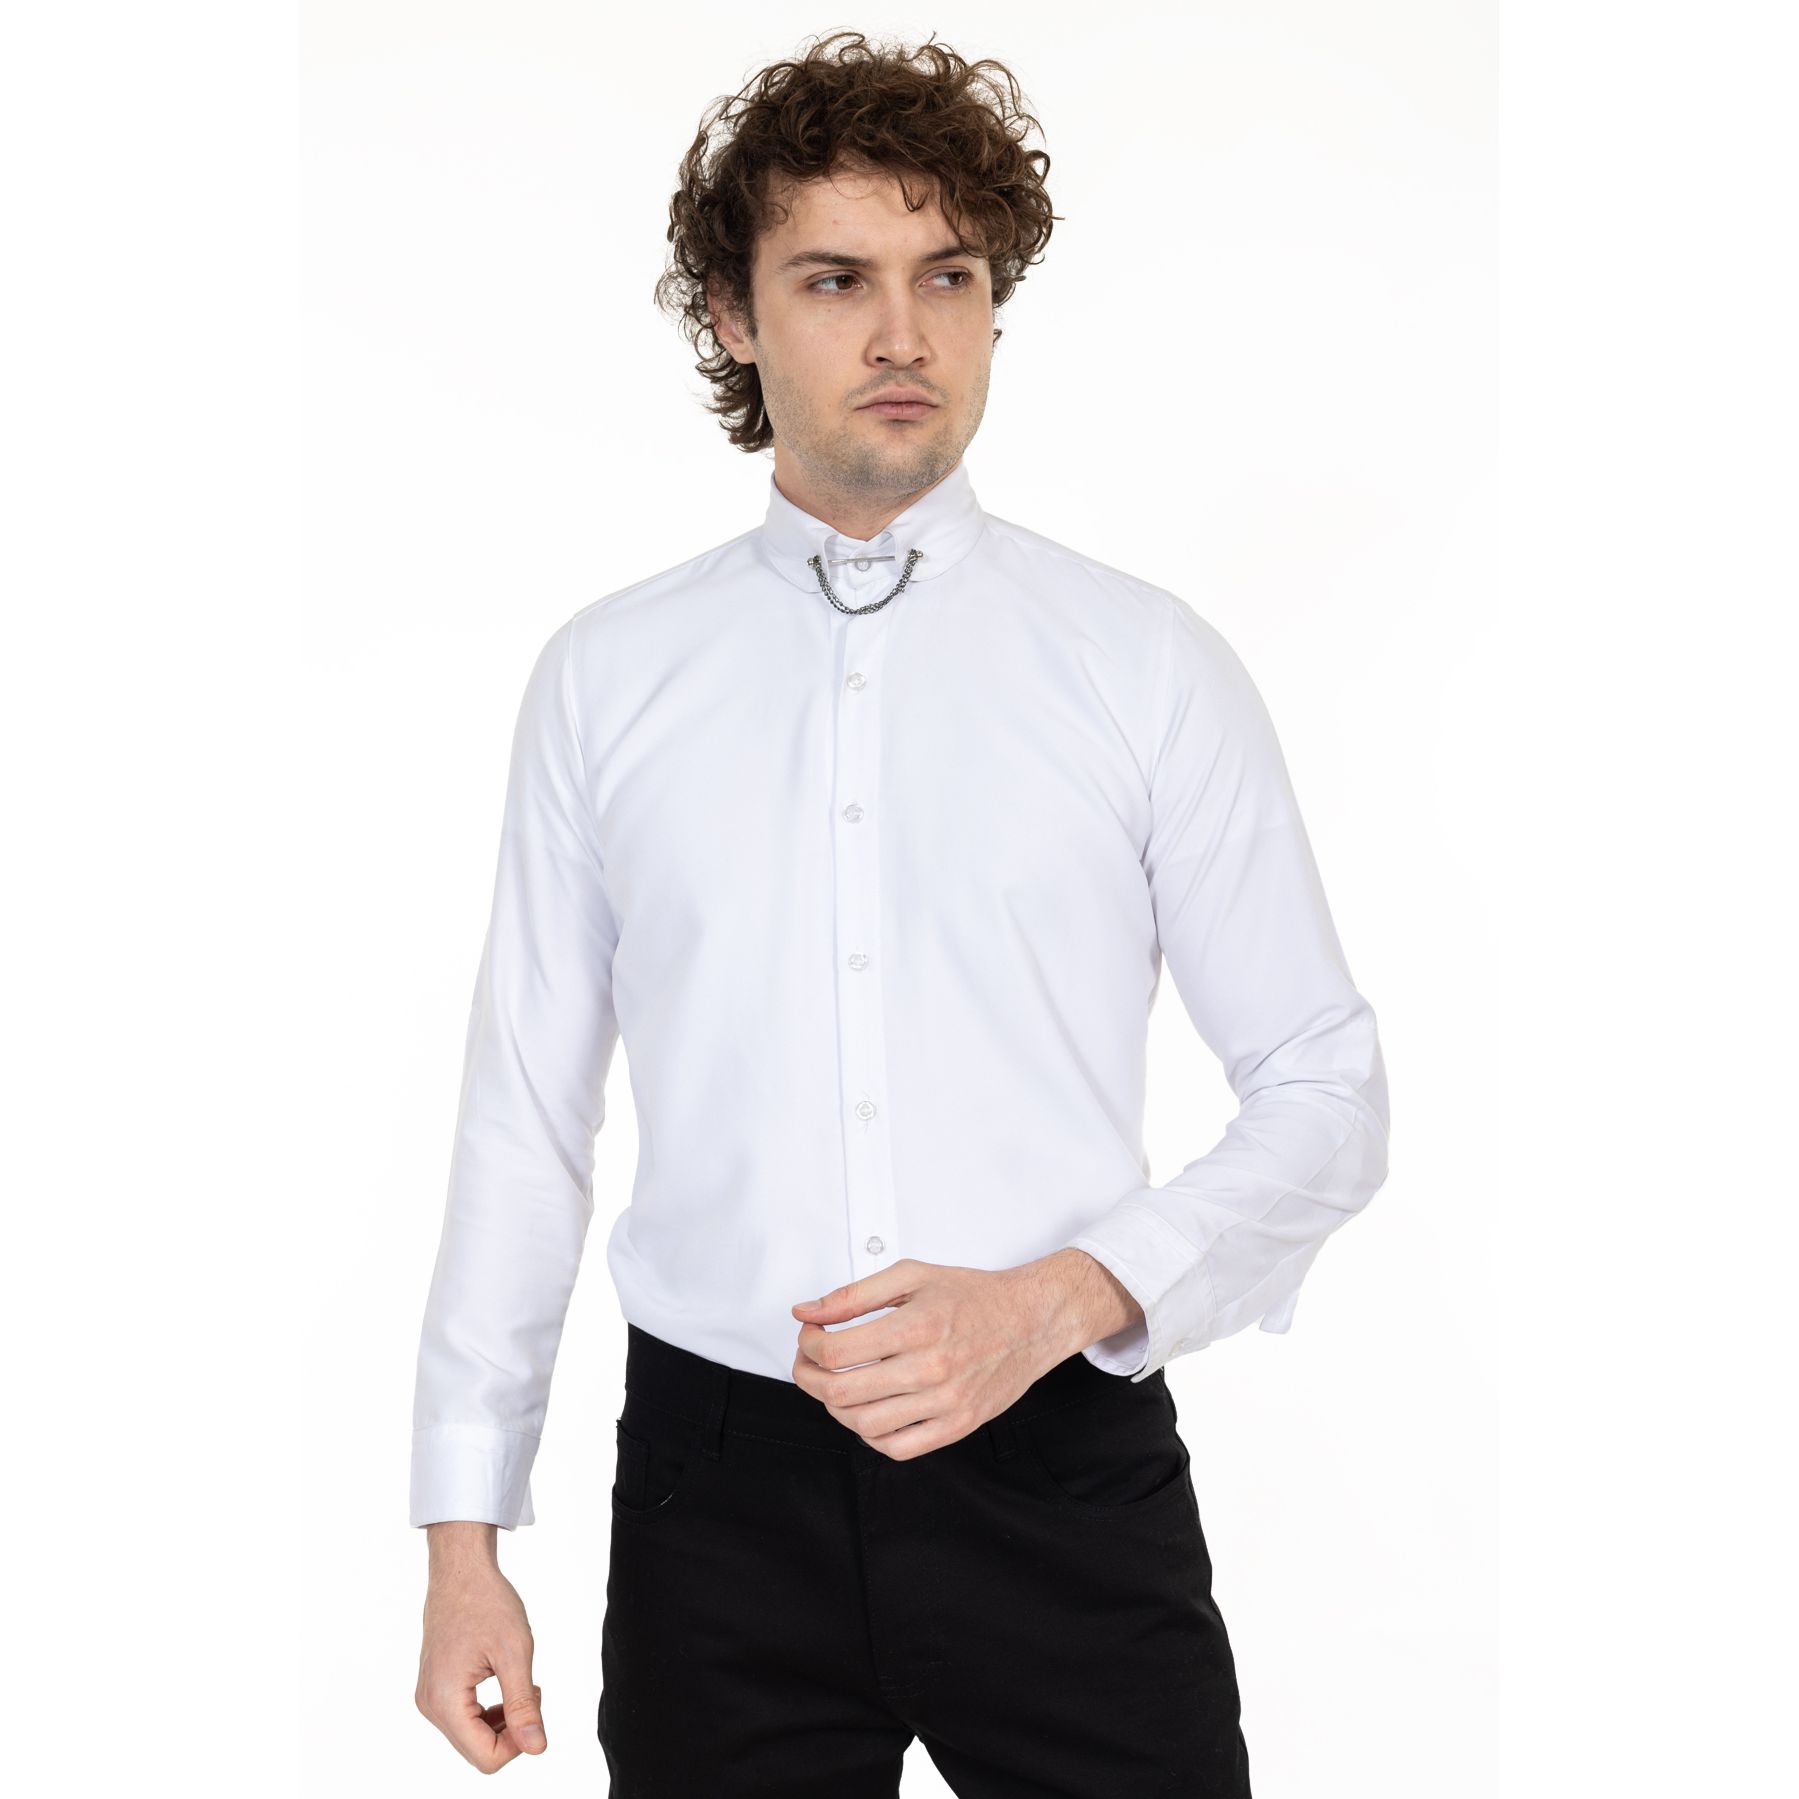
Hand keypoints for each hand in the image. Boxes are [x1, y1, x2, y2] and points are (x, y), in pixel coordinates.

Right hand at [415, 1522, 546, 1771]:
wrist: (461, 1570)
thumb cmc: (487, 1603)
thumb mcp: (515, 1653)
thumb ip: (523, 1705)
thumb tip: (537, 1749)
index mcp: (445, 1701)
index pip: (485, 1758)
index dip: (518, 1743)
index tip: (536, 1705)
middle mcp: (430, 1706)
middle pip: (477, 1750)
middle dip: (511, 1730)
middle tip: (533, 1691)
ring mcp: (429, 1697)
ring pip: (471, 1736)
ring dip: (501, 1721)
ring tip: (523, 1685)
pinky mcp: (434, 1687)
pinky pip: (463, 1718)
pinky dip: (488, 1710)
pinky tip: (505, 1682)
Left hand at [789, 1250, 1140, 1458]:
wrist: (1032, 1320)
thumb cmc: (975, 1296)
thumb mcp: (912, 1276)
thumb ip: (854, 1294)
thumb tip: (807, 1311)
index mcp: (916, 1327)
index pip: (835, 1352)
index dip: (809, 1344)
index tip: (811, 1335)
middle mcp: (930, 1369)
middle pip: (841, 1392)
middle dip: (810, 1376)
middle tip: (811, 1360)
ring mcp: (945, 1403)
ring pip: (863, 1425)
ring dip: (835, 1407)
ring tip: (838, 1384)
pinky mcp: (958, 1426)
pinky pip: (898, 1448)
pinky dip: (871, 1435)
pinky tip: (870, 1411)